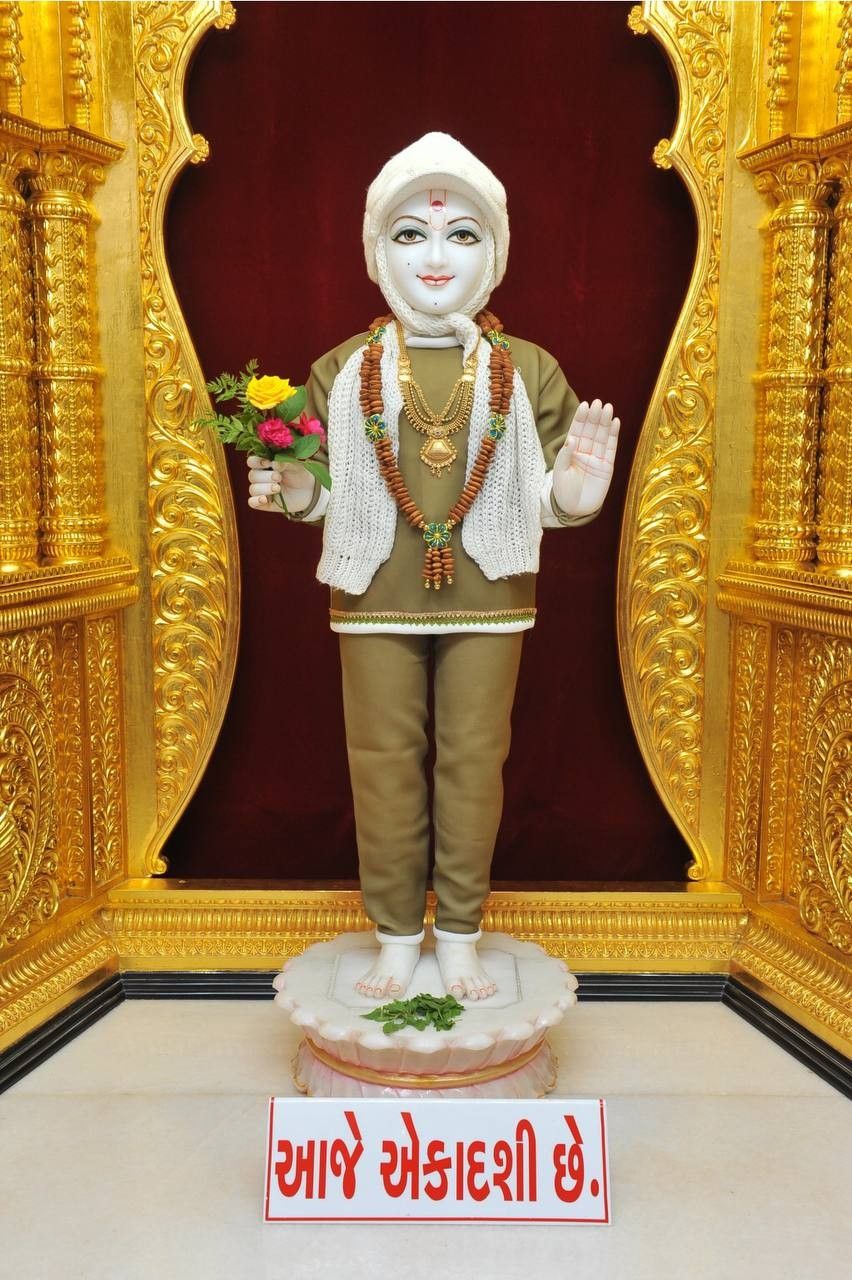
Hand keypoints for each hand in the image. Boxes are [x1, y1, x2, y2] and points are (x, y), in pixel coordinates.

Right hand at [246, 454, 313, 513]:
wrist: (308, 491)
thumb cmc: (298, 474)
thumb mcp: (295, 466)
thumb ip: (285, 463)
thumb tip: (274, 463)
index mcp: (264, 464)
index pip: (252, 461)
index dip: (256, 462)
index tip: (268, 463)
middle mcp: (259, 477)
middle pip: (252, 475)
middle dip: (265, 477)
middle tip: (278, 477)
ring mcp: (260, 490)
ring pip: (253, 489)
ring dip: (264, 488)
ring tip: (278, 488)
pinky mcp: (262, 503)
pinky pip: (252, 502)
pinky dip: (256, 501)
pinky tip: (265, 499)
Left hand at [552, 398, 619, 517]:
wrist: (575, 510)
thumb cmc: (563, 492)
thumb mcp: (560, 475)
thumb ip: (565, 456)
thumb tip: (571, 439)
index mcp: (571, 451)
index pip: (577, 431)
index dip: (581, 418)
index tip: (585, 405)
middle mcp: (584, 452)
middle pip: (591, 431)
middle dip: (594, 417)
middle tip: (598, 403)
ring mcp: (596, 458)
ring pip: (602, 437)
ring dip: (605, 422)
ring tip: (608, 407)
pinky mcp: (607, 466)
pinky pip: (611, 448)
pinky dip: (614, 435)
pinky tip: (615, 423)